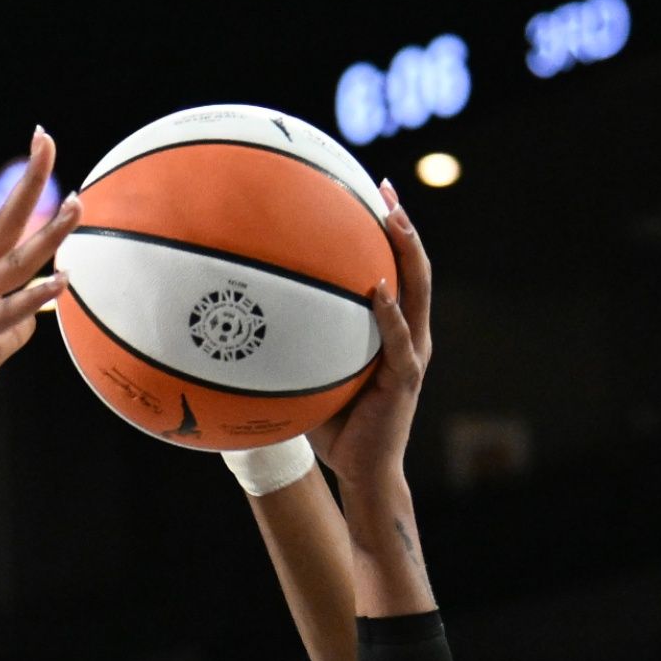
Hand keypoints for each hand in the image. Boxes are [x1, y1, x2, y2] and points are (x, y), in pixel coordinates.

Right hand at [0, 128, 82, 439]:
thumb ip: (14, 320)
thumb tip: (42, 309)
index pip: (0, 219)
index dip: (24, 184)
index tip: (41, 143)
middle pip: (2, 223)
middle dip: (29, 183)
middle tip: (47, 143)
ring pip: (12, 263)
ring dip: (48, 235)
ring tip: (77, 209)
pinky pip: (6, 312)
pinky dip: (34, 296)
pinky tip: (61, 282)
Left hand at [309, 180, 428, 488]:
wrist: (362, 471)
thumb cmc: (334, 425)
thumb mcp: (312, 373)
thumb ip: (294, 344)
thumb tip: (242, 318)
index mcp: (393, 331)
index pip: (396, 271)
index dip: (389, 232)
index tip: (373, 193)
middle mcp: (410, 335)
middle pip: (415, 270)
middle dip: (403, 226)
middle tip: (387, 189)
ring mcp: (412, 354)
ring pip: (418, 293)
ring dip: (408, 254)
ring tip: (395, 220)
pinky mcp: (405, 377)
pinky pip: (398, 338)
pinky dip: (390, 312)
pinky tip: (378, 289)